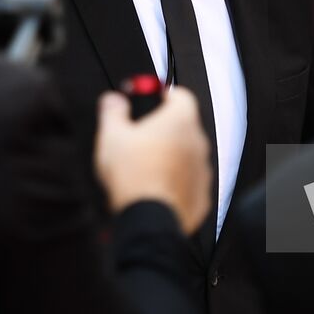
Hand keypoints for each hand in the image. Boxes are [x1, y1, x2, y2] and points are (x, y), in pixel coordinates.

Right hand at [94, 86, 211, 235]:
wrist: (148, 219)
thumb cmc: (134, 177)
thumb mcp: (112, 136)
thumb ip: (113, 112)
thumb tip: (113, 101)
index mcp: (180, 120)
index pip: (179, 94)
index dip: (162, 94)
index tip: (148, 99)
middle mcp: (198, 142)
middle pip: (183, 125)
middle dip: (163, 128)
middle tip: (139, 136)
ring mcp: (202, 170)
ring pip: (186, 154)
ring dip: (170, 156)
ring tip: (143, 166)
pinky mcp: (201, 194)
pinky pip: (188, 181)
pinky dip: (175, 181)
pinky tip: (154, 187)